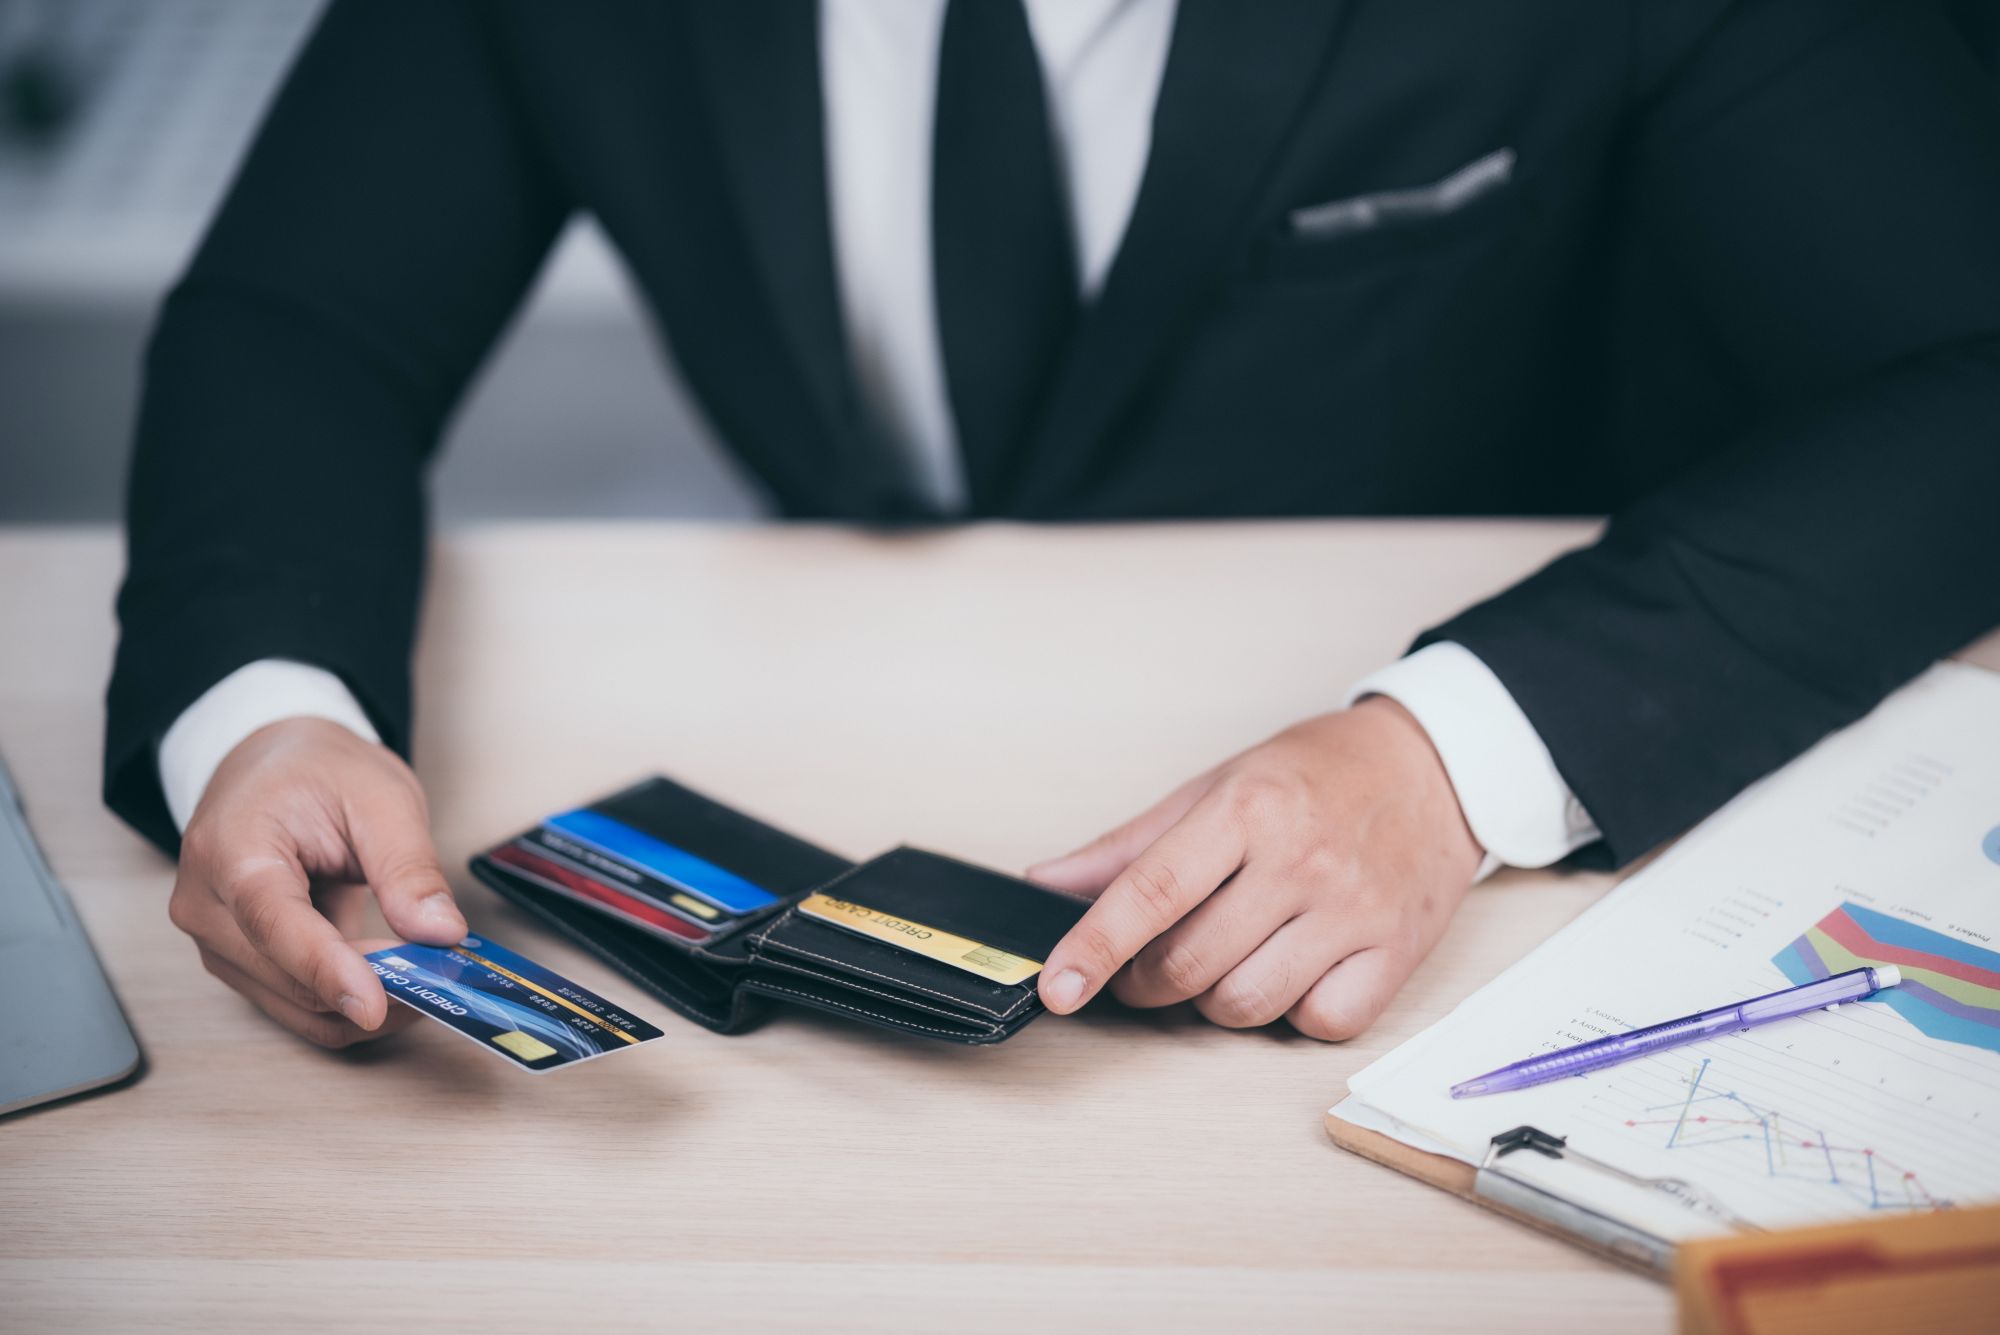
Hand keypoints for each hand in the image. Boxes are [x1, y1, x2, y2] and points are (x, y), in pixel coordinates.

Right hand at [167, 717, 466, 1047]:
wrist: (272, 767)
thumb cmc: (319, 772)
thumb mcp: (382, 798)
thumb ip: (408, 868)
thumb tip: (441, 933)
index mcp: (231, 849)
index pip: (273, 923)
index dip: (327, 970)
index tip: (376, 1006)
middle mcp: (205, 905)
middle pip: (286, 977)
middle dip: (367, 989)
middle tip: (444, 980)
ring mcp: (215, 940)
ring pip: (294, 1005)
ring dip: (363, 1004)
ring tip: (427, 976)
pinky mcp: (237, 961)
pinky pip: (296, 1002)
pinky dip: (348, 1001)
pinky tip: (396, 980)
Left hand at [1030, 697, 1483, 1039]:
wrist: (1436, 766)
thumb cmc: (1319, 774)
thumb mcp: (1217, 785)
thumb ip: (1130, 845)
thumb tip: (1048, 885)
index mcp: (1248, 810)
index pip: (1152, 892)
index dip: (1094, 947)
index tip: (1057, 987)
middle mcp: (1302, 862)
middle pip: (1190, 965)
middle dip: (1147, 981)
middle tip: (1148, 963)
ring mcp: (1353, 912)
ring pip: (1245, 1004)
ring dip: (1216, 999)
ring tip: (1229, 956)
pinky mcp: (1395, 953)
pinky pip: (1320, 1022)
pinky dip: (1293, 1011)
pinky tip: (1293, 970)